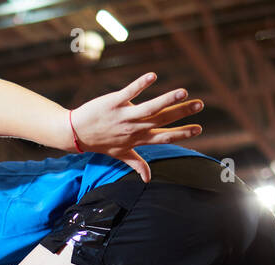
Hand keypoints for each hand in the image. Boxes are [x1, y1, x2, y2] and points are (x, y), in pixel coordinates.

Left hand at [69, 73, 203, 181]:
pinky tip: (153, 76)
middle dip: (181, 113)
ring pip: (149, 108)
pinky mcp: (113, 103)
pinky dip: (140, 85)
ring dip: (166, 100)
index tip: (199, 128)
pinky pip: (129, 92)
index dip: (182, 134)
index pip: (164, 137)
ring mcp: (124, 116)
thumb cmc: (100, 143)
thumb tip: (148, 179)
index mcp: (138, 139)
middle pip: (162, 120)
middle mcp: (133, 128)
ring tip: (184, 92)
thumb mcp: (120, 155)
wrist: (75, 134)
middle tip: (200, 104)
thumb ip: (137, 164)